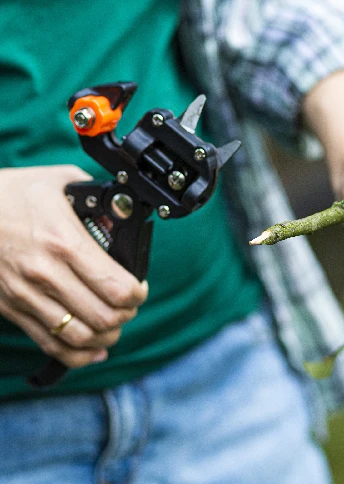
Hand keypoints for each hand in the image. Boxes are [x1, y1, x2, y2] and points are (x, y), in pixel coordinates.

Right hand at [0, 165, 147, 367]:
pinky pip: (50, 343)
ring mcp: (26, 294)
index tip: (139, 288)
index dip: (137, 294)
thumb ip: (99, 201)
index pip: (116, 287)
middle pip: (103, 316)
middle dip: (127, 314)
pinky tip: (95, 348)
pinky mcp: (11, 308)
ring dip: (107, 335)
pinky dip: (79, 354)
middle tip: (129, 304)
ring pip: (80, 337)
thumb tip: (124, 221)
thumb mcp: (63, 181)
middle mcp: (45, 273)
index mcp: (64, 241)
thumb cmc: (15, 193)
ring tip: (114, 323)